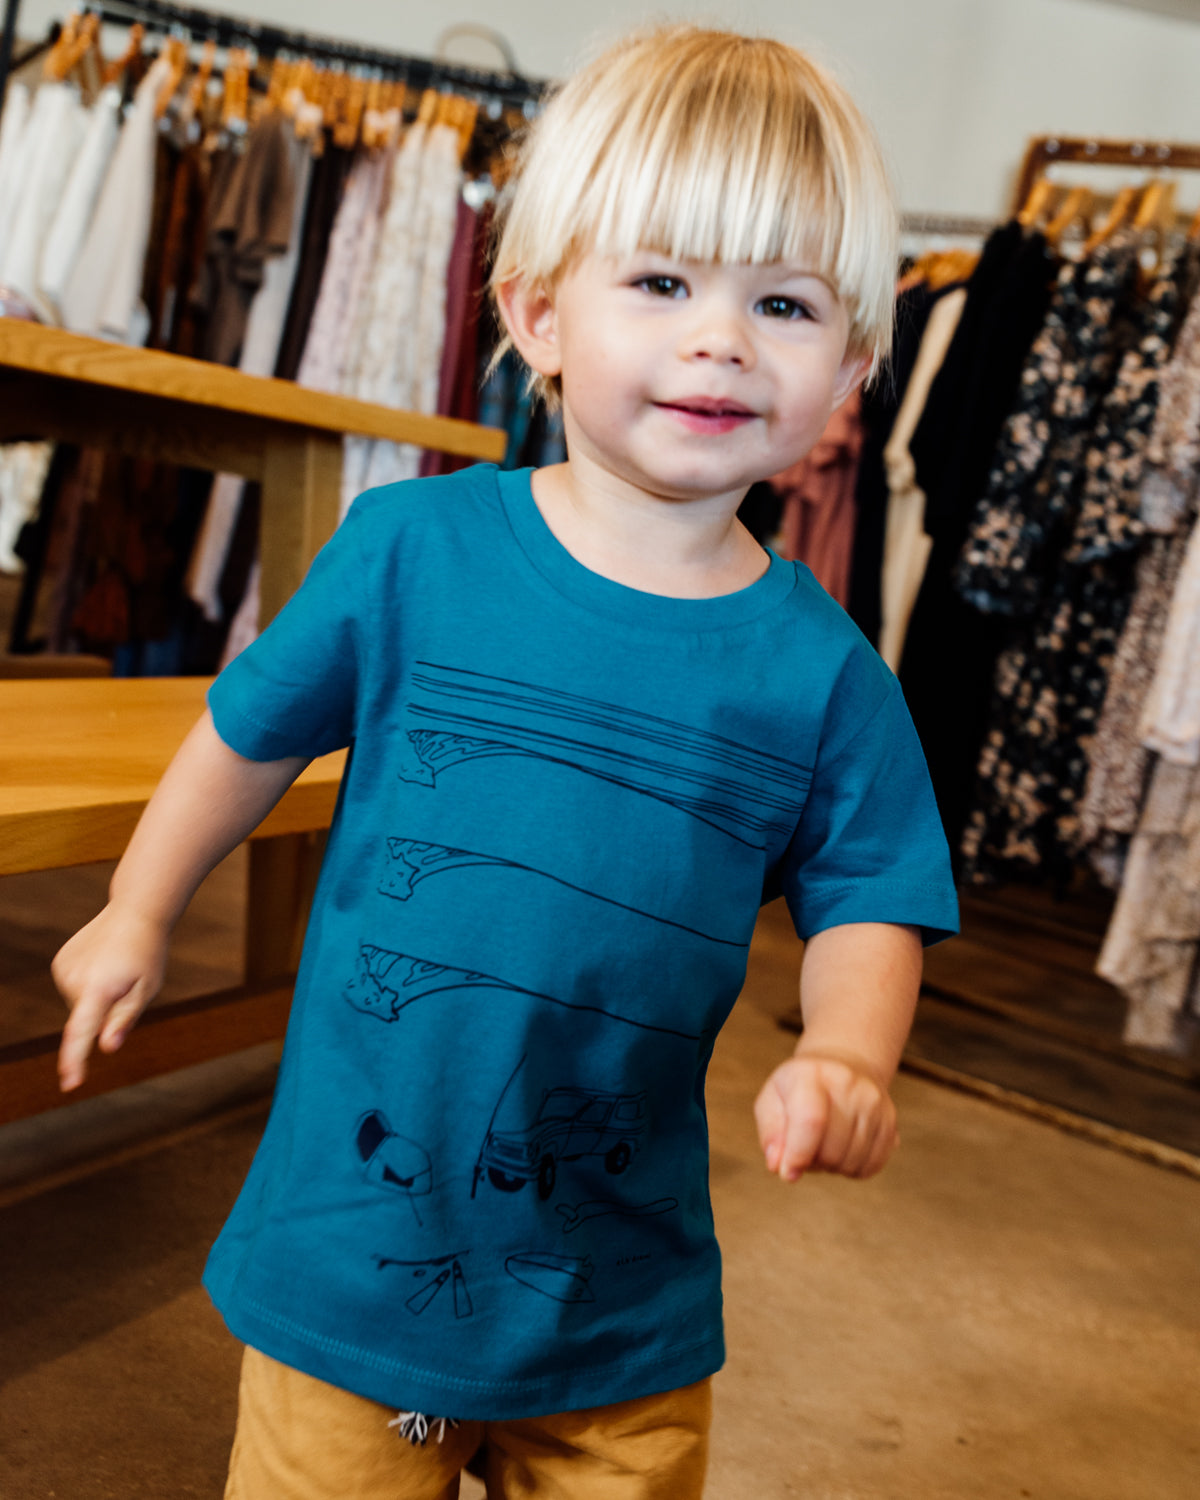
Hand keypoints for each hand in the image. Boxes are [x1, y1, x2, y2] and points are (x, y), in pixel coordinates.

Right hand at [52, 903, 168, 1090]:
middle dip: (105, 1014)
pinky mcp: (59, 964)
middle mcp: (73, 979)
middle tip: (127, 985)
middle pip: (86, 1020)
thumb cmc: (148, 954)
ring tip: (116, 970)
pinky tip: (103, 965)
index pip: (81, 1032)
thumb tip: (107, 1048)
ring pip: (79, 1005)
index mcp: (98, 988)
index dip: (76, 1060)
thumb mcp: (147, 989)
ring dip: (97, 998)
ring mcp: (62, 970)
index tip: (71, 1084)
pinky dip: (88, 987)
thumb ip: (124, 1019)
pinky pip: (74, 990)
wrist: (135, 912)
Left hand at [753, 1051, 897, 1181]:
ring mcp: (874, 1102)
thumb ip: (771, 1134)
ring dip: (832, 1166)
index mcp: (811, 1074)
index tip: (788, 1172)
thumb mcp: (773, 1100)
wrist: (844, 1065)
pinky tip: (843, 1149)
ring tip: (824, 1144)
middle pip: (831, 1150)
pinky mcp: (890, 1121)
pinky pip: (871, 1166)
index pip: (811, 1121)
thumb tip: (778, 1166)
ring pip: (851, 1163)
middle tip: (805, 1147)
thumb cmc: (800, 1088)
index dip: (798, 1154)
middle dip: (812, 1162)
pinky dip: (853, 1169)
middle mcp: (849, 1084)